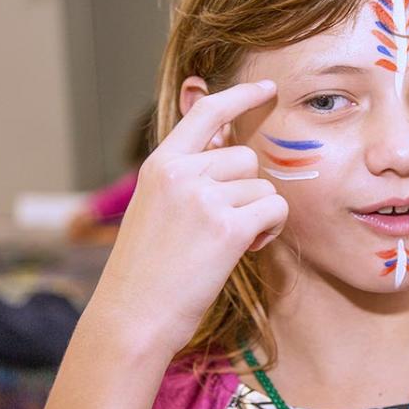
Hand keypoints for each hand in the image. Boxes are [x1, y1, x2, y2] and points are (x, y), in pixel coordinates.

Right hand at [89, 80, 287, 357]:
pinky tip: (247, 248)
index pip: (207, 113)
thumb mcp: (156, 207)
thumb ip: (188, 176)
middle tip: (227, 223)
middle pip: (245, 157)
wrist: (133, 318)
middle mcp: (181, 173)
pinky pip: (275, 208)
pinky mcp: (228, 227)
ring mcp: (204, 198)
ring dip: (258, 213)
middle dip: (246, 189)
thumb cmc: (147, 270)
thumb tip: (228, 148)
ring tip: (228, 242)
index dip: (241, 97)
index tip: (267, 90)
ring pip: (262, 186)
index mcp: (160, 165)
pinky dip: (270, 229)